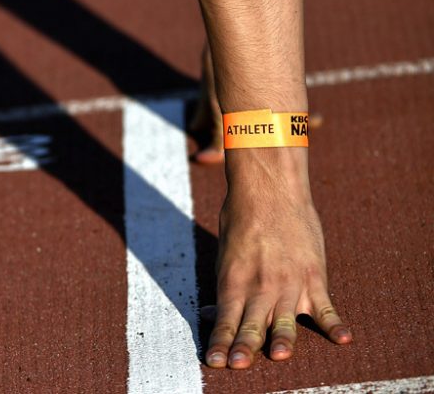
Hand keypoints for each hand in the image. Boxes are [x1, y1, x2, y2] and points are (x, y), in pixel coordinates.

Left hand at [206, 147, 351, 368]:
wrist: (270, 189)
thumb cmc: (242, 221)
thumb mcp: (224, 256)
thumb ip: (224, 288)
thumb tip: (211, 314)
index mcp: (234, 281)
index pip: (226, 320)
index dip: (220, 342)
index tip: (215, 362)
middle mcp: (261, 285)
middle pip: (252, 324)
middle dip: (244, 348)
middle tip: (238, 365)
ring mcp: (290, 282)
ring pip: (286, 320)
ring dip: (282, 341)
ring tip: (278, 358)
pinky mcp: (313, 275)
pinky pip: (325, 305)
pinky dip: (335, 324)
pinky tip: (343, 340)